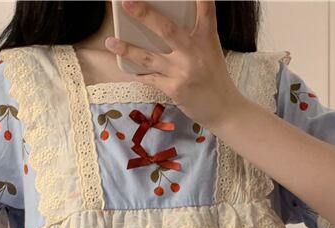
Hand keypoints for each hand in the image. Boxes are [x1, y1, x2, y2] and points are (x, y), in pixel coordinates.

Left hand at [104, 0, 243, 129]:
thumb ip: (194, 37)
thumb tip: (165, 27)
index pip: (205, 10)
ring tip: (110, 42)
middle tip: (126, 2)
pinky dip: (137, 72)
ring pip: (149, 57)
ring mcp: (183, 71)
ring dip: (127, 49)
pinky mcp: (175, 88)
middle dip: (144, 14)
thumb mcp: (211, 51)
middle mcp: (194, 52)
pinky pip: (150, 78)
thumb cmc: (215, 78)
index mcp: (207, 38)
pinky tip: (126, 66)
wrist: (224, 109)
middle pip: (166, 29)